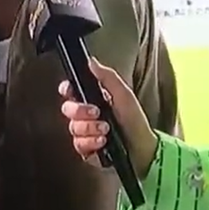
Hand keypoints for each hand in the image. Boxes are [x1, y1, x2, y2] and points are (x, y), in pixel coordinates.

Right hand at [58, 57, 157, 178]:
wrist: (141, 147)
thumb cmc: (134, 119)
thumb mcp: (123, 94)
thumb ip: (107, 77)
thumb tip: (91, 61)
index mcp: (92, 98)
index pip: (71, 90)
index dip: (67, 89)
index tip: (70, 90)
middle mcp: (85, 115)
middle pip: (67, 109)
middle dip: (81, 111)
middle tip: (97, 113)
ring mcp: (84, 132)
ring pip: (73, 128)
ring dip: (90, 128)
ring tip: (106, 129)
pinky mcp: (86, 148)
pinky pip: (79, 144)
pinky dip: (91, 143)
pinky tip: (103, 141)